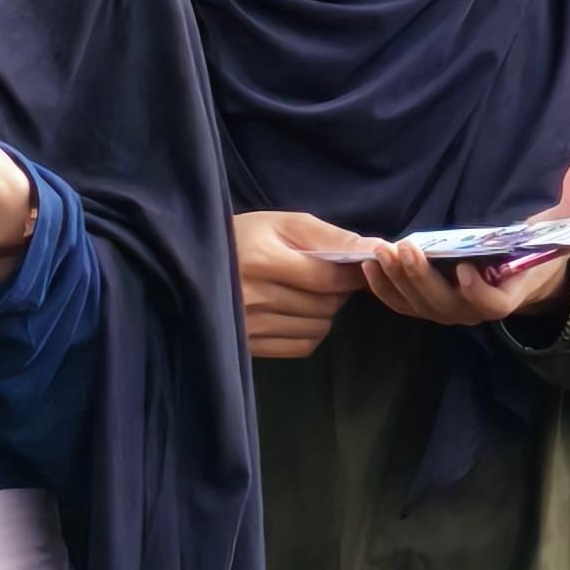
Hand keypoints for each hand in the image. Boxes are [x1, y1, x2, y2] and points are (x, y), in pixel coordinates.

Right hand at [233, 209, 372, 358]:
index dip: (353, 275)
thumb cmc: (244, 236)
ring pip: (317, 328)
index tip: (360, 267)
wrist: (195, 264)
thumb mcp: (283, 223)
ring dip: (326, 311)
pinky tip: (299, 313)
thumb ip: (330, 236)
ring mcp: (249, 326)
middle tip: (329, 277)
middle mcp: (254, 297)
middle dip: (339, 292)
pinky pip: (300, 346)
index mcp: (263, 260)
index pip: (326, 278)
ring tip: (310, 293)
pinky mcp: (247, 345)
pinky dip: (311, 331)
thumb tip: (374, 248)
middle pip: (324, 305)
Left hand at [365, 157, 569, 328]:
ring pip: (419, 305)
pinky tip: (371, 264)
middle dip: (421, 278)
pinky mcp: (430, 304)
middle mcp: (476, 309)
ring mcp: (451, 309)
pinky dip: (385, 289)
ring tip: (381, 252)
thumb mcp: (564, 225)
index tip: (466, 268)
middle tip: (404, 248)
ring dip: (397, 281)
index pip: (493, 305)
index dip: (478, 292)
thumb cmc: (542, 248)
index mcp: (511, 292)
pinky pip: (404, 304)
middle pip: (445, 305)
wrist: (525, 275)